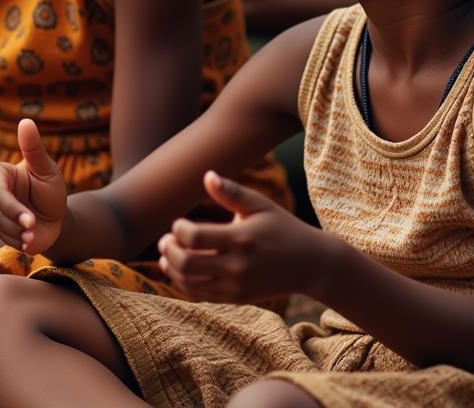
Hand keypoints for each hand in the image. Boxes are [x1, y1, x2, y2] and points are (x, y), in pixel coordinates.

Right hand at [0, 118, 66, 254]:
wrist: (58, 218)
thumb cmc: (50, 188)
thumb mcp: (46, 168)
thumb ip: (34, 148)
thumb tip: (26, 121)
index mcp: (1, 174)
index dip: (7, 200)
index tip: (24, 210)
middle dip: (14, 216)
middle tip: (32, 224)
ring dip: (18, 230)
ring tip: (33, 233)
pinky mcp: (2, 233)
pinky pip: (5, 238)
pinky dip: (20, 240)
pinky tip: (31, 240)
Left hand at [157, 171, 326, 302]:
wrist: (309, 264)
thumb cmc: (282, 228)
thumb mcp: (260, 205)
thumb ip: (232, 192)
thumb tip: (207, 176)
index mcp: (241, 238)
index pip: (195, 237)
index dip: (179, 229)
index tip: (179, 223)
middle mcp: (237, 265)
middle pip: (187, 263)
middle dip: (169, 250)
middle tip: (165, 240)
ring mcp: (236, 285)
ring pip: (189, 283)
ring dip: (172, 268)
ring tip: (167, 254)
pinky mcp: (236, 297)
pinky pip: (201, 296)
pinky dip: (184, 283)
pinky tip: (179, 270)